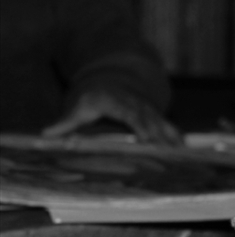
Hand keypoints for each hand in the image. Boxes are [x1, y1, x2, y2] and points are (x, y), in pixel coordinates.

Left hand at [42, 86, 180, 145]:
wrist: (115, 81)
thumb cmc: (94, 97)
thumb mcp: (78, 106)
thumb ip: (66, 122)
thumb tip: (46, 135)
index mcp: (117, 101)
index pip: (131, 114)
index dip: (142, 127)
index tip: (148, 140)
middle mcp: (137, 105)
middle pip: (152, 121)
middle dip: (162, 137)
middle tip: (170, 154)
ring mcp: (150, 111)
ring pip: (165, 124)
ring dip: (174, 140)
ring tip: (184, 155)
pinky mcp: (158, 118)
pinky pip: (170, 128)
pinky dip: (178, 140)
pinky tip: (187, 154)